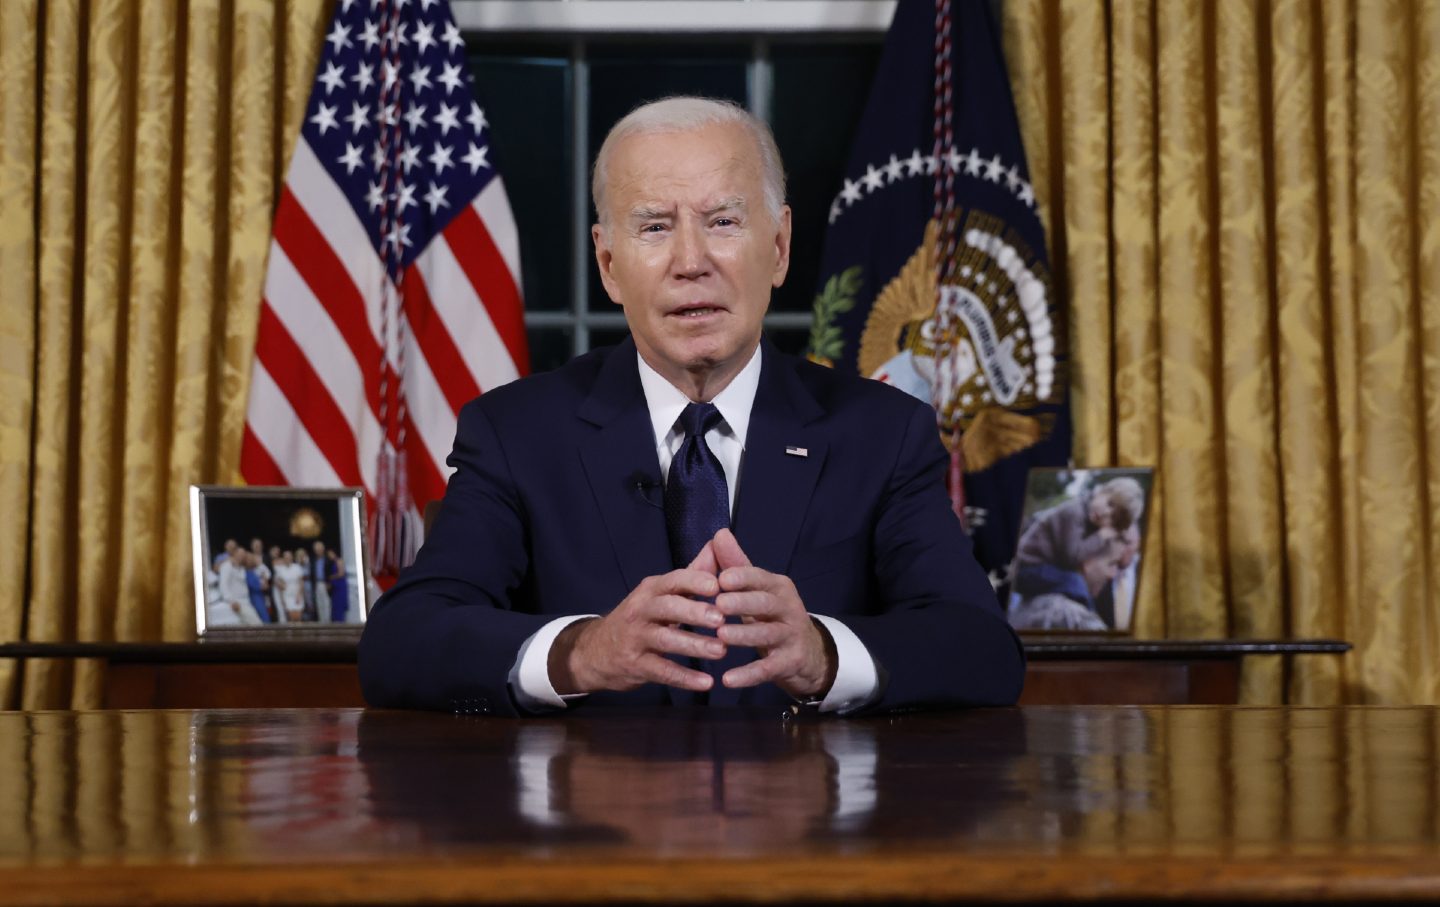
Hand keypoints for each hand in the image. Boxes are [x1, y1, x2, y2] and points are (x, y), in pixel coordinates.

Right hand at [549, 544, 727, 694]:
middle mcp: (640, 610)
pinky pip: (661, 671)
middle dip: (693, 611)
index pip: (672, 580)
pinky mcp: (635, 665)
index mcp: (650, 590)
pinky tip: (706, 683)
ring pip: (665, 640)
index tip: (717, 585)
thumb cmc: (640, 618)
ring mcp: (635, 638)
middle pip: (667, 607)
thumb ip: (692, 572)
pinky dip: (684, 678)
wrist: (596, 651)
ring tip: (721, 651)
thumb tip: (719, 542)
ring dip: (693, 645)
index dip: (693, 581)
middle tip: (721, 618)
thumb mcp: (660, 593)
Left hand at [710, 529, 836, 699]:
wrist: (807, 653)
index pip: (760, 578)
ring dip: (744, 635)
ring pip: (767, 635)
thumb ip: (736, 564)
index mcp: (778, 587)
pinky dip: (748, 675)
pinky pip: (768, 669)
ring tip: (721, 636)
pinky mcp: (790, 663)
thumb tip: (719, 533)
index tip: (721, 578)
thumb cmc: (772, 615)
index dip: (743, 577)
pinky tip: (728, 679)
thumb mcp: (757, 590)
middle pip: (766, 604)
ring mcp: (791, 636)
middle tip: (718, 603)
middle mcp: (788, 608)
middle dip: (743, 602)